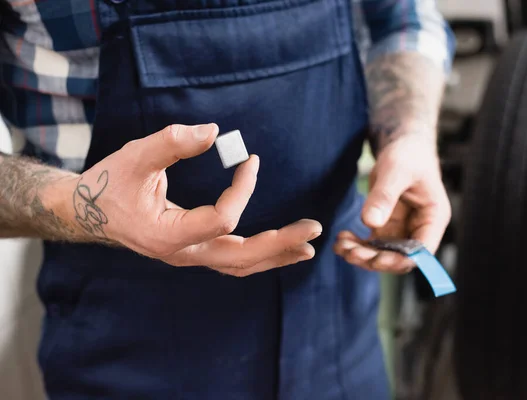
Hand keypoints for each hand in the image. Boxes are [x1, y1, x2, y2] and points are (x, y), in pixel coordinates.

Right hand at [56, 123, 321, 275]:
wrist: (90, 212)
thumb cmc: (111, 183)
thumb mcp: (135, 156)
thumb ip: (171, 142)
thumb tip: (213, 131)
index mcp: (167, 235)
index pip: (222, 220)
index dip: (243, 190)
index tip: (250, 161)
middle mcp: (182, 254)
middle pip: (241, 257)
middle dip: (280, 243)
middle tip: (315, 229)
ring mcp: (189, 257)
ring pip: (240, 265)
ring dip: (276, 256)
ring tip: (309, 247)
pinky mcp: (194, 252)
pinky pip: (233, 261)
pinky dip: (261, 256)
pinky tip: (282, 248)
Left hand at [334, 134, 450, 272]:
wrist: (402, 146)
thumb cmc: (408, 154)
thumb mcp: (396, 171)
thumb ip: (384, 196)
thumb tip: (369, 222)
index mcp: (433, 217)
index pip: (421, 251)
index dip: (400, 260)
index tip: (375, 259)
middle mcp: (420, 228)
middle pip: (400, 257)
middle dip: (375, 259)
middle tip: (349, 252)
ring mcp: (403, 229)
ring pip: (383, 254)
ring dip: (362, 254)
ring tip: (340, 246)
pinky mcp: (387, 226)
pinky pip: (372, 244)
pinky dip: (356, 245)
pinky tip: (341, 239)